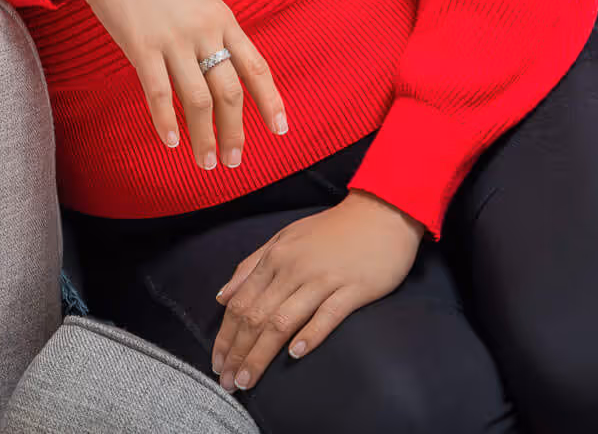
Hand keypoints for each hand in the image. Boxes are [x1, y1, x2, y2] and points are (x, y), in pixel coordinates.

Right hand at [62, 0, 289, 170]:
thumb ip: (211, 27)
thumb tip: (222, 60)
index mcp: (222, 18)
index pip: (255, 67)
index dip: (270, 101)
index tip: (280, 130)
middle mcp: (204, 31)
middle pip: (230, 93)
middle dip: (235, 132)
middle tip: (233, 161)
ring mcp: (174, 40)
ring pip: (199, 101)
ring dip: (204, 137)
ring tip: (205, 163)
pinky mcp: (142, 47)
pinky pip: (160, 94)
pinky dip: (167, 122)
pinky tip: (171, 143)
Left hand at [210, 189, 423, 392]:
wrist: (380, 213)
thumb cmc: (330, 230)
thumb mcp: (284, 239)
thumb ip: (251, 266)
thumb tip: (222, 297)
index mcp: (275, 258)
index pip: (241, 303)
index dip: (225, 336)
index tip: (217, 364)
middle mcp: (293, 269)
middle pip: (257, 316)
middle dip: (238, 353)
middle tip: (228, 383)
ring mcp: (323, 279)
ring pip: (283, 320)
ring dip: (262, 353)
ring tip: (248, 381)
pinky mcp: (353, 288)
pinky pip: (328, 314)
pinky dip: (310, 334)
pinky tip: (295, 354)